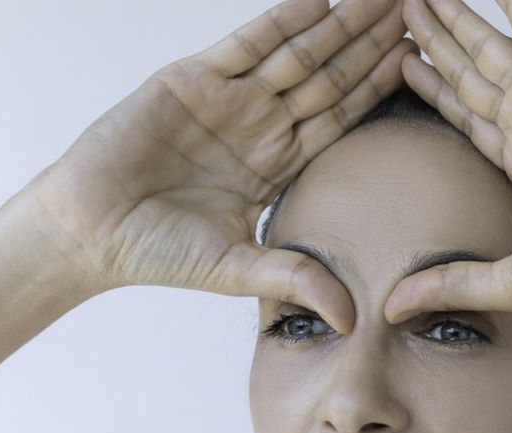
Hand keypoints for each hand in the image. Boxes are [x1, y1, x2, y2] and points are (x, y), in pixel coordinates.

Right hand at [26, 0, 416, 332]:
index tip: (423, 65)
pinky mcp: (191, 80)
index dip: (380, 89)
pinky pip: (245, 45)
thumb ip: (295, 279)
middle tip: (420, 9)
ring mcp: (228, 99)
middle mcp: (259, 124)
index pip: (340, 118)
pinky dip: (280, 22)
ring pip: (296, 54)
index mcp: (277, 163)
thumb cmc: (157, 251)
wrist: (88, 230)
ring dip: (340, 24)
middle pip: (329, 76)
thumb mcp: (238, 268)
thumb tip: (351, 321)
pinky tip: (320, 2)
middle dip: (372, 44)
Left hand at [384, 0, 511, 323]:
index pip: (466, 116)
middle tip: (401, 12)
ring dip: (457, 20)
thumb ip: (447, 285)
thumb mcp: (505, 279)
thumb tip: (391, 309)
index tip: (402, 63)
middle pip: (470, 74)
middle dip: (436, 44)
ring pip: (491, 46)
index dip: (433, 90)